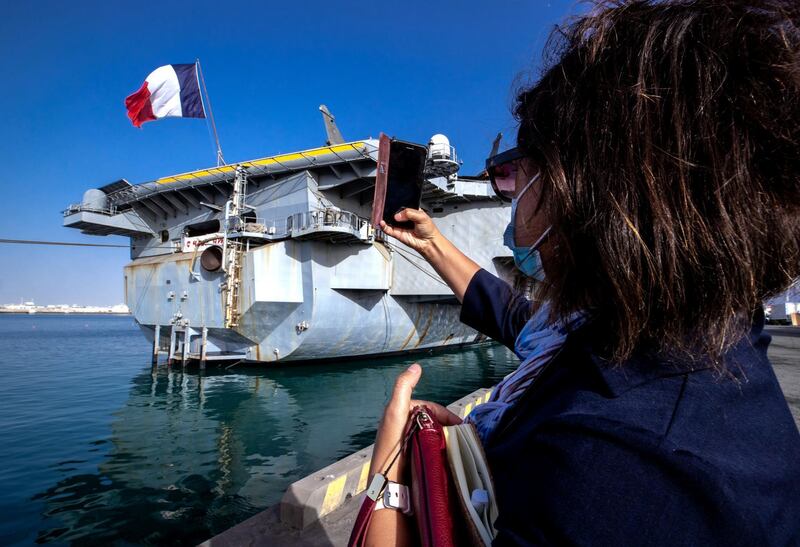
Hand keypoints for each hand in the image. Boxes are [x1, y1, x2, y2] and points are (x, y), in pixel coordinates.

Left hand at [370, 364, 462, 482]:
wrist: (389, 481)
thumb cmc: (391, 444)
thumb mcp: (395, 411)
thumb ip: (404, 386)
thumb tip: (416, 366)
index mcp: (399, 412)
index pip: (429, 406)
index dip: (445, 413)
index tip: (460, 425)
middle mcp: (402, 424)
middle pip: (432, 419)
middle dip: (447, 425)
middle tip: (462, 437)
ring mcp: (407, 441)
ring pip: (432, 432)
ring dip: (445, 436)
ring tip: (457, 446)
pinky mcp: (411, 455)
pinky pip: (430, 445)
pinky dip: (440, 447)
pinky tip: (447, 453)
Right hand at [379, 208, 440, 256]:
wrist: (429, 242)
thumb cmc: (429, 229)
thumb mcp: (422, 216)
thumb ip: (410, 213)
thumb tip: (398, 216)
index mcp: (411, 211)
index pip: (401, 206)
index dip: (397, 204)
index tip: (391, 203)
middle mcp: (405, 218)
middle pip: (394, 213)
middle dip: (389, 211)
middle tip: (386, 209)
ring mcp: (400, 226)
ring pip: (389, 221)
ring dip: (384, 218)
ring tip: (382, 216)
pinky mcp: (397, 234)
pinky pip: (388, 230)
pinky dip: (384, 226)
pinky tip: (383, 223)